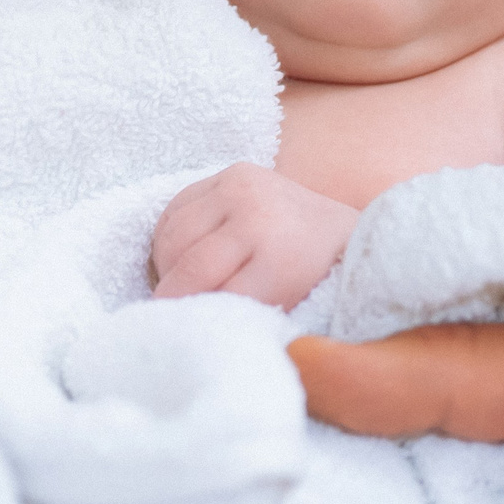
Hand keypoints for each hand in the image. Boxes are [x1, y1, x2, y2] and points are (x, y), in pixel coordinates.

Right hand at [151, 163, 359, 308]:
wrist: (337, 228)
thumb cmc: (311, 278)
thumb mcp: (286, 306)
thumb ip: (242, 314)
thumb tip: (190, 326)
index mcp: (280, 257)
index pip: (218, 298)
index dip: (197, 317)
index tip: (185, 330)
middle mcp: (257, 214)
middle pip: (191, 268)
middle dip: (172, 295)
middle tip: (170, 311)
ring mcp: (239, 187)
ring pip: (173, 238)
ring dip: (167, 266)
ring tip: (180, 281)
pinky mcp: (228, 173)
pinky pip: (174, 212)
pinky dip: (169, 239)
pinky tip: (183, 254)